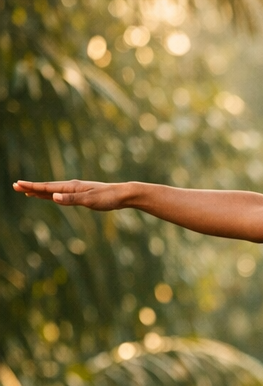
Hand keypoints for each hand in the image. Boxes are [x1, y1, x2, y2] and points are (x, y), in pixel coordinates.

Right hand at [13, 179, 130, 210]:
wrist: (123, 195)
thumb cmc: (108, 198)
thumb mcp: (90, 200)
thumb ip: (71, 199)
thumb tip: (54, 197)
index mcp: (71, 187)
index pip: (47, 187)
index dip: (32, 187)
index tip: (17, 185)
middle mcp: (72, 186)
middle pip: (47, 187)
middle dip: (31, 188)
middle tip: (15, 186)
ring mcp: (77, 190)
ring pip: (54, 191)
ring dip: (40, 191)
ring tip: (28, 192)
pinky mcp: (82, 195)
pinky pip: (62, 194)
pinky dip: (53, 195)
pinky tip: (50, 197)